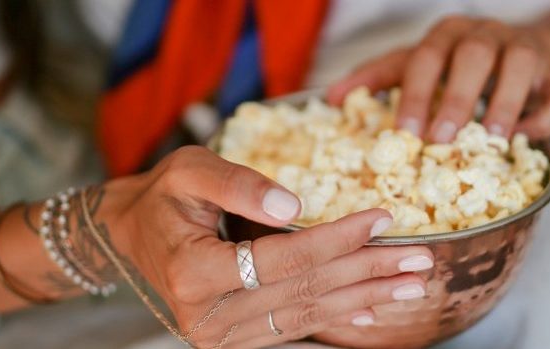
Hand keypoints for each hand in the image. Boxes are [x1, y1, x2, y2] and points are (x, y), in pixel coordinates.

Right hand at [101, 146, 433, 347]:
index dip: (340, 238)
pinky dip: (336, 319)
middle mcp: (208, 315)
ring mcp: (221, 336)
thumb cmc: (162, 199)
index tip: (383, 218)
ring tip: (410, 286)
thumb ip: (239, 184)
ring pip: (307, 316)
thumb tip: (296, 206)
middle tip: (419, 260)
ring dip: (364, 299)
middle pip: (306, 291)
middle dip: (368, 272)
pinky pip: (293, 331)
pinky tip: (371, 312)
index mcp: (195, 270)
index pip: (285, 257)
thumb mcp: (189, 171)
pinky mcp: (234, 340)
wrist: (130, 237)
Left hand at [328, 16, 549, 141]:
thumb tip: (329, 98)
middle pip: (474, 54)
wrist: (534, 53)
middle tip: (441, 138)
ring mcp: (529, 50)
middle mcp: (488, 35)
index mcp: (449, 34)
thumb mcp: (419, 66)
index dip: (415, 92)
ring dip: (506, 100)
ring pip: (524, 62)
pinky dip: (546, 116)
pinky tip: (525, 139)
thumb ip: (379, 79)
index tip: (406, 131)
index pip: (427, 55)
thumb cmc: (465, 66)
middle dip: (457, 96)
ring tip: (490, 136)